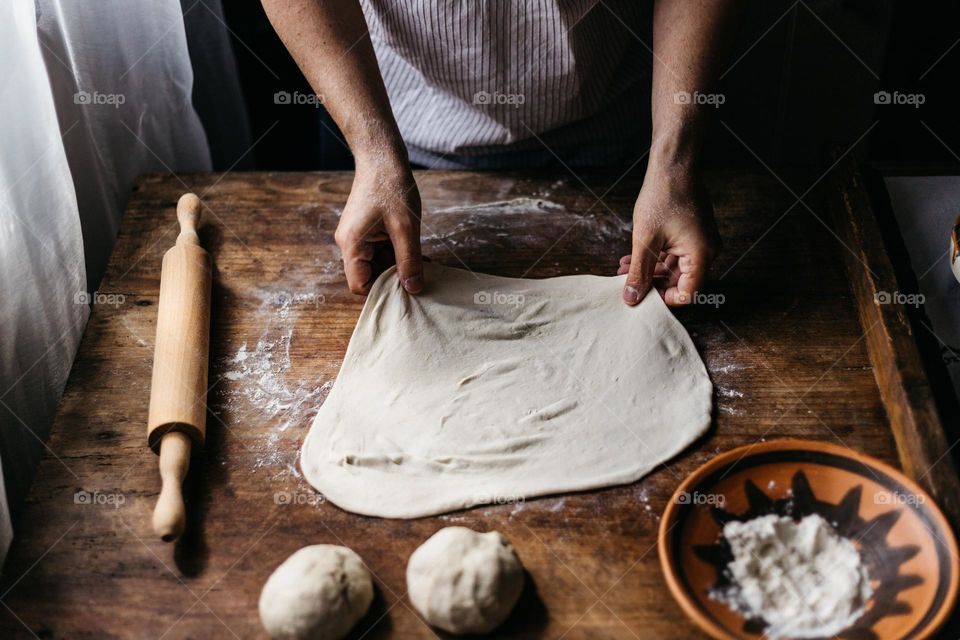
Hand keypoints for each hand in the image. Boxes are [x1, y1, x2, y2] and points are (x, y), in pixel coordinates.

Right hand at [334, 159, 423, 294]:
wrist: (381, 156)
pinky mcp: (366, 230)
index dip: (383, 291)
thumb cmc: (391, 187)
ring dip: (399, 266)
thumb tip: (414, 289)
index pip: (359, 285)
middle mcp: (349, 243)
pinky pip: (380, 251)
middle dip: (395, 278)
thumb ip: (409, 261)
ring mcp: (357, 236)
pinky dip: (397, 255)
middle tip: (421, 277)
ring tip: (423, 264)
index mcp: (351, 244)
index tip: (407, 289)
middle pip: (369, 276)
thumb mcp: (405, 228)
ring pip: (377, 264)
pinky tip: (418, 254)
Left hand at [619, 166, 719, 305]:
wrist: (673, 164)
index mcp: (701, 255)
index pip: (687, 293)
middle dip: (651, 283)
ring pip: (674, 267)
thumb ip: (639, 272)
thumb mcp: (645, 240)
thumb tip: (631, 298)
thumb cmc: (663, 197)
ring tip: (623, 268)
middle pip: (680, 281)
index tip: (640, 298)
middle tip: (625, 282)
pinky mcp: (692, 232)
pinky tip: (632, 257)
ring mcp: (700, 241)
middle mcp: (706, 251)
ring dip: (649, 270)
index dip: (663, 299)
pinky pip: (675, 253)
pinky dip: (655, 257)